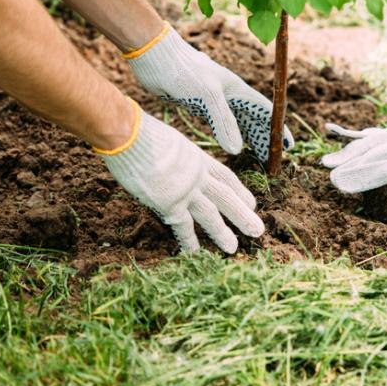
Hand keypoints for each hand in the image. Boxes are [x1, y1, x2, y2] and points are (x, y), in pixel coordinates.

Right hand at [101, 105, 264, 253]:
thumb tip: (168, 161)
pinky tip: (195, 254)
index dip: (239, 191)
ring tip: (233, 248)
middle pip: (226, 197)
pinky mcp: (169, 203)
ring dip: (221, 233)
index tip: (251, 203)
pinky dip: (188, 241)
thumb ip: (175, 156)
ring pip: (210, 215)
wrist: (129, 134)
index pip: (225, 177)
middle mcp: (197, 175)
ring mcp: (185, 190)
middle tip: (257, 230)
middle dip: (242, 215)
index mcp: (198, 157)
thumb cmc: (140, 131)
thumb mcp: (170, 140)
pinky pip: (182, 227)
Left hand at [126, 25, 293, 162]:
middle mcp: (229, 94)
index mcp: (237, 90)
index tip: (287, 146)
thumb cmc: (184, 70)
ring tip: (258, 156)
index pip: (265, 111)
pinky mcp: (198, 103)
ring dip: (249, 137)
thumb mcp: (208, 96)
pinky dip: (229, 135)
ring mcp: (214, 99)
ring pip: (238, 122)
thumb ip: (224, 123)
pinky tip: (230, 145)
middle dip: (265, 137)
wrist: (154, 56)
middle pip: (254, 119)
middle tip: (273, 158)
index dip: (277, 128)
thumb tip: (237, 150)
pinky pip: (220, 123)